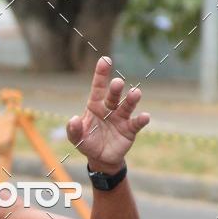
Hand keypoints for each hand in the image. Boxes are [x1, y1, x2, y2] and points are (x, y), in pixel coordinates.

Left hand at [66, 56, 149, 173]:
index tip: (105, 60)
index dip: (101, 74)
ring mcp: (121, 118)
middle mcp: (110, 108)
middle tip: (117, 83)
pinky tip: (145, 117)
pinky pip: (136, 123)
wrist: (100, 158)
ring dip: (131, 99)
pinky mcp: (130, 129)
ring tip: (135, 94)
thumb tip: (73, 120)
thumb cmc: (88, 142)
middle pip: (113, 95)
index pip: (98, 87)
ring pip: (127, 105)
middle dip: (115, 89)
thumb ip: (73, 130)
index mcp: (96, 105)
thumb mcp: (76, 138)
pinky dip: (141, 120)